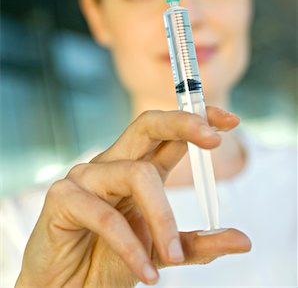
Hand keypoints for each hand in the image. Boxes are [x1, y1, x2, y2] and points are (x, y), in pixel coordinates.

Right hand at [16, 108, 250, 287]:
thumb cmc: (109, 261)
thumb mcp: (162, 251)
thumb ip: (197, 244)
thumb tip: (244, 241)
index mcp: (137, 169)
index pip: (169, 133)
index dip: (197, 120)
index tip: (230, 121)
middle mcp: (113, 164)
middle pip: (147, 125)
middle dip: (183, 124)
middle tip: (214, 140)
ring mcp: (86, 177)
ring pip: (137, 176)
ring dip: (162, 220)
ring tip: (172, 257)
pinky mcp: (62, 198)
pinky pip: (107, 217)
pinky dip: (131, 248)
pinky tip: (144, 272)